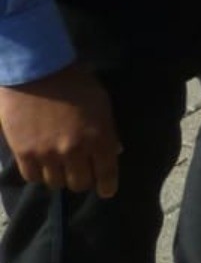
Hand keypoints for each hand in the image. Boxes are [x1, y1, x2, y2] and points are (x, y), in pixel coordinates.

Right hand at [0, 65, 118, 195]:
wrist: (37, 72)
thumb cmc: (75, 82)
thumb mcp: (102, 103)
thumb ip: (108, 130)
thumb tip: (114, 152)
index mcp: (99, 137)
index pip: (106, 173)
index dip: (107, 186)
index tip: (106, 191)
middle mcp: (74, 151)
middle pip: (80, 183)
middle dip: (83, 179)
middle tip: (81, 172)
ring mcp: (48, 154)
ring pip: (56, 183)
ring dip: (60, 176)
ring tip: (60, 166)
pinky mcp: (24, 154)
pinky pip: (33, 177)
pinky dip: (39, 173)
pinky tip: (42, 164)